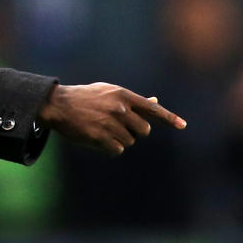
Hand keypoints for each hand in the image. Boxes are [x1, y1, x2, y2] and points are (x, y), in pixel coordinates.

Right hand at [36, 83, 185, 154]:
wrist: (59, 105)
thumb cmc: (86, 98)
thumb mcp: (109, 92)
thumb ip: (132, 100)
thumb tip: (154, 100)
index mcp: (124, 95)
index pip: (152, 109)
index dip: (169, 118)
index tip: (183, 125)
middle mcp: (120, 109)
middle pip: (144, 131)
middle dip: (134, 132)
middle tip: (118, 126)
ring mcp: (111, 124)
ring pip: (130, 142)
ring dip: (119, 139)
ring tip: (102, 129)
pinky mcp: (101, 138)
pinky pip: (117, 150)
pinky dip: (110, 148)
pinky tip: (97, 138)